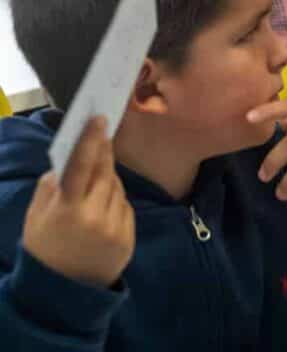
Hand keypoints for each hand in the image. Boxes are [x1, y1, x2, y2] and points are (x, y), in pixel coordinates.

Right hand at [22, 116, 134, 287]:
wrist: (64, 289)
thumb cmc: (45, 248)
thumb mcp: (35, 217)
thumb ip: (49, 188)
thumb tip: (66, 161)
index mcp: (67, 209)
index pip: (82, 166)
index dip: (91, 141)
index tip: (100, 120)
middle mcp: (94, 216)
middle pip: (104, 172)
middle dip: (103, 152)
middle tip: (102, 133)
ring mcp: (114, 227)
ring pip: (117, 187)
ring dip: (107, 178)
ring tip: (94, 179)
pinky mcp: (128, 236)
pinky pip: (125, 206)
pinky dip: (115, 200)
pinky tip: (102, 205)